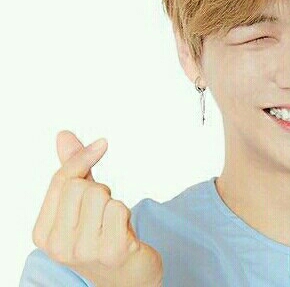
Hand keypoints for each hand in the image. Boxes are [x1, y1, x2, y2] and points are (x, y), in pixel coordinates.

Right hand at [32, 130, 162, 286]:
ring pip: (100, 194)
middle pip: (81, 186)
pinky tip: (125, 232)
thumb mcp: (81, 205)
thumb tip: (64, 135)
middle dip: (100, 189)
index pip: (60, 180)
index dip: (81, 159)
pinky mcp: (112, 251)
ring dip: (114, 202)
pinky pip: (120, 208)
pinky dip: (127, 214)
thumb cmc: (102, 236)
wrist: (128, 278)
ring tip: (113, 224)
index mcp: (43, 234)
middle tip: (104, 211)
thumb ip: (72, 171)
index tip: (101, 145)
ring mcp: (84, 251)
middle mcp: (59, 246)